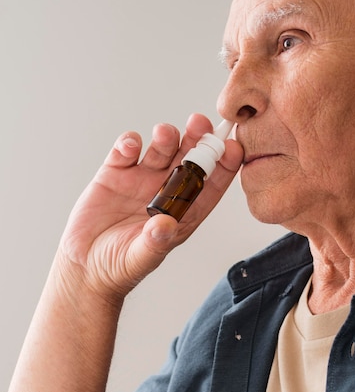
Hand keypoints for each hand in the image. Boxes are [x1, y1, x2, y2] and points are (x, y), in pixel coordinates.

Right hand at [58, 113, 242, 301]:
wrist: (84, 267)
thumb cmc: (119, 266)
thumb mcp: (140, 258)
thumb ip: (154, 242)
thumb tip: (166, 225)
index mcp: (183, 211)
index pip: (211, 183)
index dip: (224, 164)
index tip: (232, 147)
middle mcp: (166, 191)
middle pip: (189, 158)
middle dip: (198, 139)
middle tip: (200, 124)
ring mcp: (141, 179)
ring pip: (161, 149)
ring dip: (166, 137)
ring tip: (164, 134)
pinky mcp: (115, 174)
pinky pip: (125, 151)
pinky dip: (128, 143)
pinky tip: (130, 146)